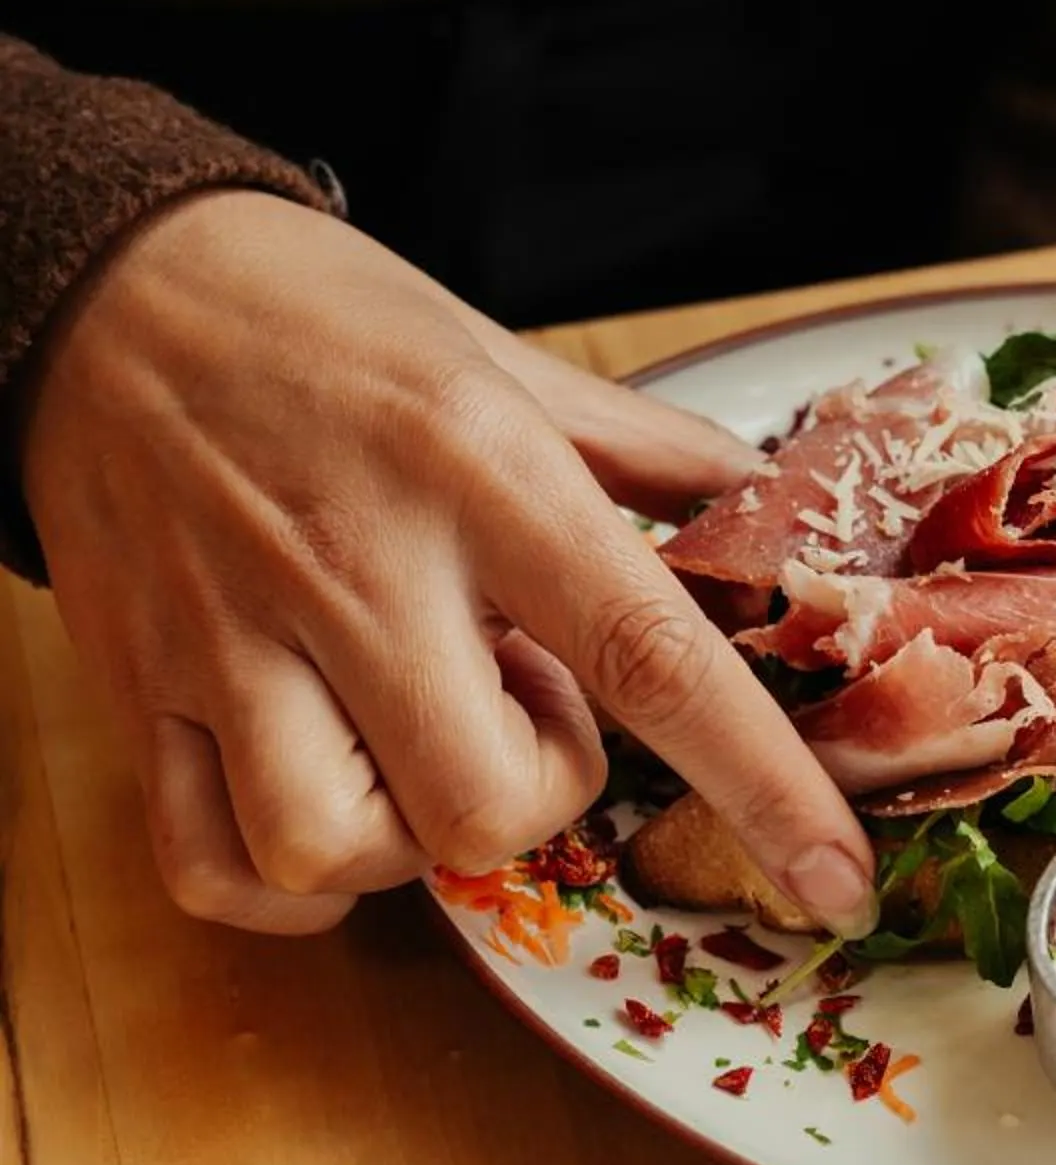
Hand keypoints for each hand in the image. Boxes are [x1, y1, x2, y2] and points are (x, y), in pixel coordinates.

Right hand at [19, 191, 879, 938]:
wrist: (108, 280)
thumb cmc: (326, 323)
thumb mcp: (510, 358)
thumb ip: (651, 459)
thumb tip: (776, 537)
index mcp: (478, 471)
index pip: (651, 655)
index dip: (763, 784)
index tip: (839, 880)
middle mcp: (355, 563)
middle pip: (484, 800)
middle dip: (535, 791)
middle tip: (511, 699)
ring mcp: (229, 634)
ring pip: (336, 850)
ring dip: (403, 837)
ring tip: (402, 739)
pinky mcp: (137, 683)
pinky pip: (211, 865)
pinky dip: (281, 884)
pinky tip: (327, 805)